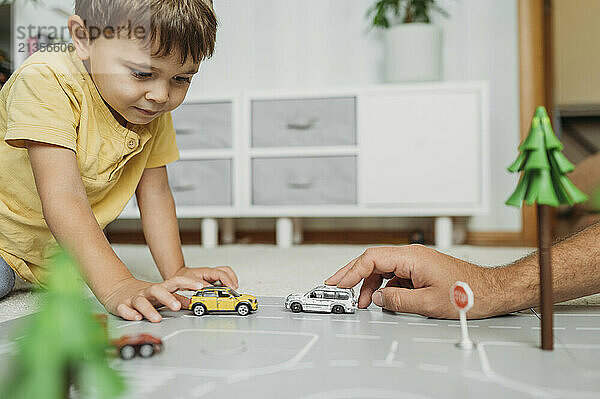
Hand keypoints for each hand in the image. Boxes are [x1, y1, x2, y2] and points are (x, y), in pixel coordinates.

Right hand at [100, 276, 203, 321]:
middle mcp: (147, 292)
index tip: (200, 287)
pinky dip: (129, 314)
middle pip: (157, 290)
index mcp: (160, 288)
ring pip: (141, 301)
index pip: (176, 281)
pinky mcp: (121, 305)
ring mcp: (134, 298)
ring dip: (149, 310)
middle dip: (168, 298)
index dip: (189, 283)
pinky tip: (136, 318)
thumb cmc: (145, 294)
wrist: (118, 289)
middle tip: (178, 306)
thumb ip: (177, 298)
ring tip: (157, 318)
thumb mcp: (163, 294)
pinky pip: (124, 309)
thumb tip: (193, 303)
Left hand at [171, 265, 238, 288]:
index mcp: (206, 272)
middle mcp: (210, 272)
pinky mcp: (213, 278)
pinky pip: (224, 277)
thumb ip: (198, 286)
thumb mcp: (188, 283)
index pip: (220, 274)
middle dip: (232, 280)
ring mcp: (212, 274)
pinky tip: (229, 288)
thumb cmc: (182, 278)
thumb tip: (208, 289)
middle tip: (234, 289)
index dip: (227, 281)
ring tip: (233, 289)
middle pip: (226, 271)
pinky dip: (229, 282)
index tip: (232, 288)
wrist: (178, 275)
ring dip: (232, 280)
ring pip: (227, 273)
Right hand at [325, 245, 503, 318]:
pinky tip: (379, 299)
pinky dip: (382, 286)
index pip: (371, 258)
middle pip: (373, 260)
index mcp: (411, 257)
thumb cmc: (467, 293)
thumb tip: (376, 299)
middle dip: (352, 274)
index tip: (338, 283)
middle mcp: (411, 255)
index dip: (350, 271)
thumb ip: (396, 300)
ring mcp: (415, 261)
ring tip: (360, 301)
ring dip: (368, 284)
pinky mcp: (419, 269)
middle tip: (335, 286)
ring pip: (382, 268)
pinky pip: (393, 275)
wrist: (490, 291)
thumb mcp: (427, 303)